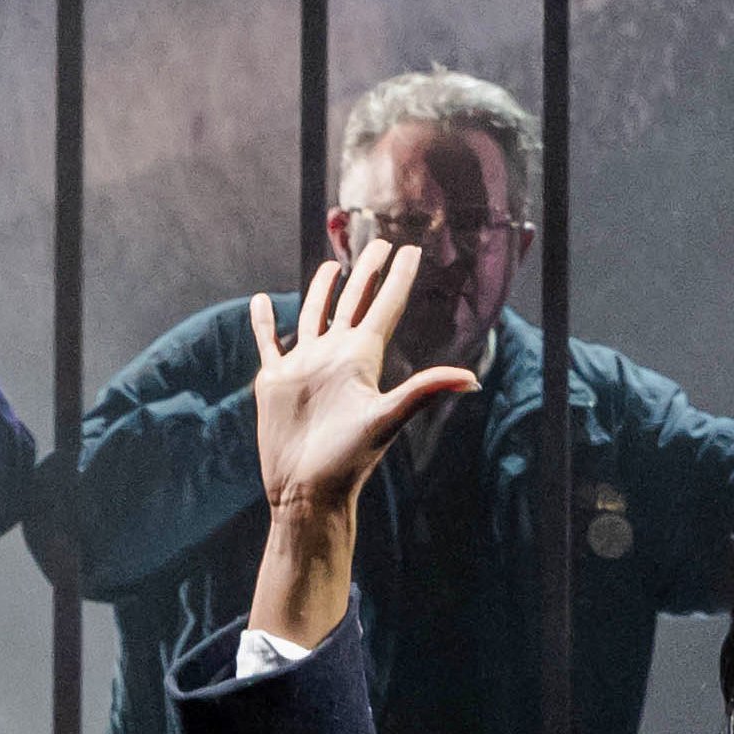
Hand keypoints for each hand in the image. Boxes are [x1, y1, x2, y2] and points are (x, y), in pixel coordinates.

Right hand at [248, 238, 484, 531]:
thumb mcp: (387, 419)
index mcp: (362, 358)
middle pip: (354, 303)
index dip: (398, 278)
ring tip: (332, 265)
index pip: (384, 307)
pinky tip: (261, 301)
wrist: (307, 491)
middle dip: (366, 273)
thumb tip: (472, 381)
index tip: (412, 250)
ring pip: (315, 316)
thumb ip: (424, 392)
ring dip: (323, 290)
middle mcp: (335, 356)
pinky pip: (269, 342)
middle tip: (380, 243)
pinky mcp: (276, 379)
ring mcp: (305, 366)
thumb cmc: (348, 460)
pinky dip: (263, 322)